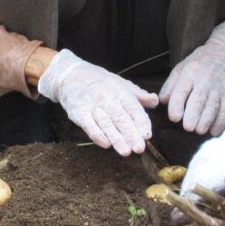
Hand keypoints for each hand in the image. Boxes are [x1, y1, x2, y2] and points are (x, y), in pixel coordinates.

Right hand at [36, 49, 157, 155]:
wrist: (69, 74)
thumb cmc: (98, 80)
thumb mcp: (120, 82)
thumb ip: (138, 94)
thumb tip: (155, 101)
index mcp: (119, 90)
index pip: (133, 108)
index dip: (141, 121)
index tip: (147, 134)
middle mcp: (106, 97)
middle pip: (121, 118)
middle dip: (131, 134)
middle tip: (139, 148)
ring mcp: (91, 105)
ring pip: (106, 123)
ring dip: (116, 138)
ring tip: (126, 151)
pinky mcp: (78, 111)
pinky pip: (88, 124)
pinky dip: (97, 134)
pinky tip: (105, 144)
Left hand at [159, 23, 224, 134]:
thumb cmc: (199, 63)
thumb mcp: (181, 68)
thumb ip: (170, 85)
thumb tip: (162, 101)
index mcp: (189, 74)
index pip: (181, 89)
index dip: (177, 104)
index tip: (174, 117)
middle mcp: (204, 80)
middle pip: (199, 99)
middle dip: (194, 114)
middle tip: (188, 127)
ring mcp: (219, 87)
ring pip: (213, 106)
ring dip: (207, 120)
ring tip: (199, 130)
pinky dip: (221, 120)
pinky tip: (214, 130)